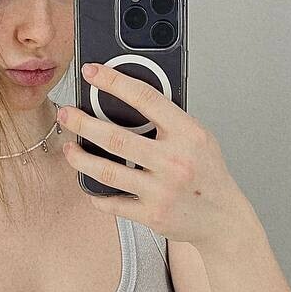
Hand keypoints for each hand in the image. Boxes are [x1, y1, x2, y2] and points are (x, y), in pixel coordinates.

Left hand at [57, 61, 254, 251]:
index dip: (114, 81)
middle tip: (66, 114)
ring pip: (107, 170)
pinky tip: (86, 181)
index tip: (92, 72)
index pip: (145, 98)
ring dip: (79, 158)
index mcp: (188, 134)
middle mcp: (175, 161)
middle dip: (82, 122)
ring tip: (68, 147)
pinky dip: (94, 192)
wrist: (224, 219)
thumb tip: (127, 97)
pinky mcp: (152, 215)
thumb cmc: (208, 174)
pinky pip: (112, 202)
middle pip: (115, 137)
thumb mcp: (198, 137)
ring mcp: (162, 190)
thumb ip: (169, 119)